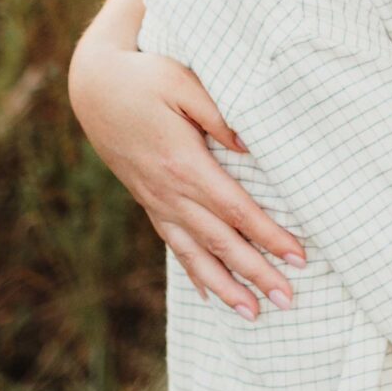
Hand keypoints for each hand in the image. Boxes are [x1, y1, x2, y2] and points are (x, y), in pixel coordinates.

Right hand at [69, 38, 304, 318]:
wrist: (93, 86)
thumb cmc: (145, 77)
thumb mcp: (184, 83)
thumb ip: (221, 116)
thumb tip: (252, 148)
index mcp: (184, 164)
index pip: (236, 210)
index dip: (268, 236)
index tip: (298, 258)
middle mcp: (169, 192)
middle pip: (220, 241)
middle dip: (256, 273)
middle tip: (288, 300)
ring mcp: (156, 200)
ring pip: (195, 253)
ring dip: (225, 286)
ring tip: (253, 313)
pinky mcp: (148, 200)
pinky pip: (174, 243)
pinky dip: (193, 271)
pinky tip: (209, 293)